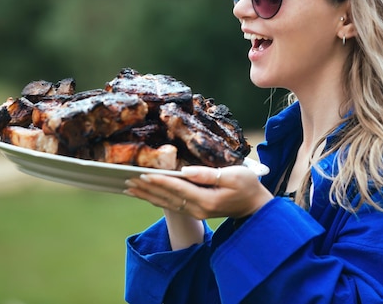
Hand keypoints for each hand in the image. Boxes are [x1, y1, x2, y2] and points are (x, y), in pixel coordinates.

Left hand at [124, 165, 272, 219]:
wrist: (255, 207)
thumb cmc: (248, 186)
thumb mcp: (234, 176)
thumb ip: (209, 174)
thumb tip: (186, 170)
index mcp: (206, 200)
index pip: (177, 188)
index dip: (160, 181)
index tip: (143, 174)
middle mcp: (198, 209)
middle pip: (167, 198)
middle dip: (146, 189)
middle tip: (127, 180)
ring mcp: (196, 212)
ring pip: (166, 203)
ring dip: (147, 195)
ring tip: (130, 187)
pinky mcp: (196, 211)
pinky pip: (172, 205)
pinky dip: (156, 199)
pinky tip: (146, 195)